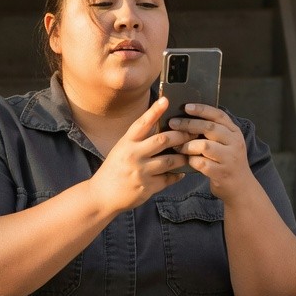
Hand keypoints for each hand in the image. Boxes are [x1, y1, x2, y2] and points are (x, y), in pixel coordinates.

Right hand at [89, 96, 187, 213]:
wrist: (102, 195)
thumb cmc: (114, 169)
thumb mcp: (121, 150)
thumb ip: (139, 140)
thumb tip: (161, 128)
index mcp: (126, 143)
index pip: (142, 123)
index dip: (154, 111)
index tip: (166, 100)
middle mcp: (133, 155)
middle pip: (163, 140)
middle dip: (181, 136)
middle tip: (193, 132)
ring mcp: (140, 172)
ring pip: (169, 161)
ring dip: (182, 157)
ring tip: (190, 153)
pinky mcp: (147, 187)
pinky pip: (167, 179)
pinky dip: (176, 175)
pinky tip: (181, 172)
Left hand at [169, 104, 254, 202]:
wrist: (241, 187)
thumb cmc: (227, 162)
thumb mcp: (226, 143)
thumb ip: (213, 132)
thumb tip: (187, 117)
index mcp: (234, 132)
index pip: (219, 115)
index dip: (202, 109)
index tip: (186, 107)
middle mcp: (235, 143)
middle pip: (209, 128)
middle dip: (188, 125)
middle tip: (172, 124)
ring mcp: (230, 159)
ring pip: (204, 146)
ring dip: (187, 145)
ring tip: (177, 147)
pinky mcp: (222, 173)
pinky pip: (202, 163)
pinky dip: (191, 161)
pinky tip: (187, 161)